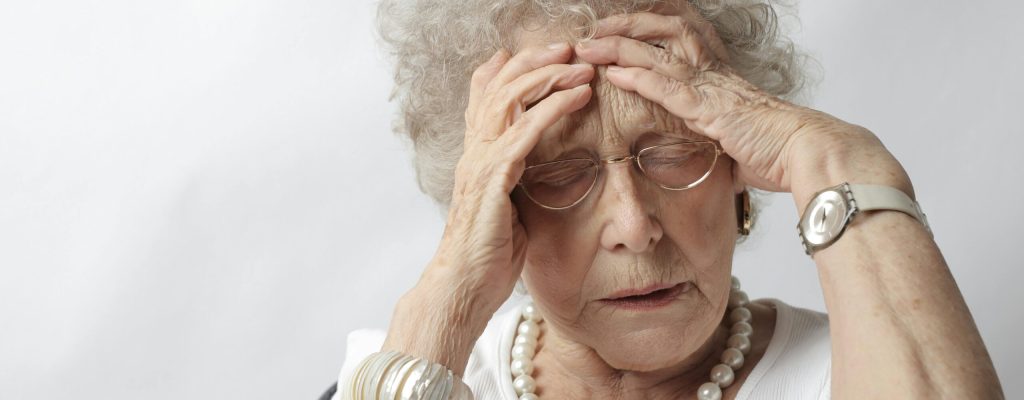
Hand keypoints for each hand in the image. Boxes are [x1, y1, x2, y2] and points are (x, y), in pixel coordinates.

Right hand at [382, 43, 593, 374]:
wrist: (462, 289)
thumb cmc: (486, 257)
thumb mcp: (507, 209)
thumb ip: (517, 181)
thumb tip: (540, 170)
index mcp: (476, 156)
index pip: (485, 96)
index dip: (508, 68)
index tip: (544, 53)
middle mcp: (474, 152)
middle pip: (497, 86)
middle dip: (534, 60)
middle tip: (568, 47)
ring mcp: (480, 163)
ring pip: (510, 99)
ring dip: (548, 76)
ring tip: (580, 65)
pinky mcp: (492, 180)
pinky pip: (523, 132)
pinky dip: (552, 108)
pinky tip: (576, 96)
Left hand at [573, 11, 912, 211]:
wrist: (807, 153)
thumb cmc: (779, 152)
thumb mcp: (741, 143)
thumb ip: (723, 144)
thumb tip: (724, 163)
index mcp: (720, 79)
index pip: (682, 39)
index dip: (650, 30)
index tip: (621, 30)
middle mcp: (714, 74)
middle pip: (667, 32)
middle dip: (628, 26)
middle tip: (597, 29)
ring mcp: (712, 88)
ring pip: (659, 54)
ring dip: (619, 48)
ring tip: (590, 47)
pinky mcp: (711, 109)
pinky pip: (669, 86)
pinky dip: (638, 78)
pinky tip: (614, 73)